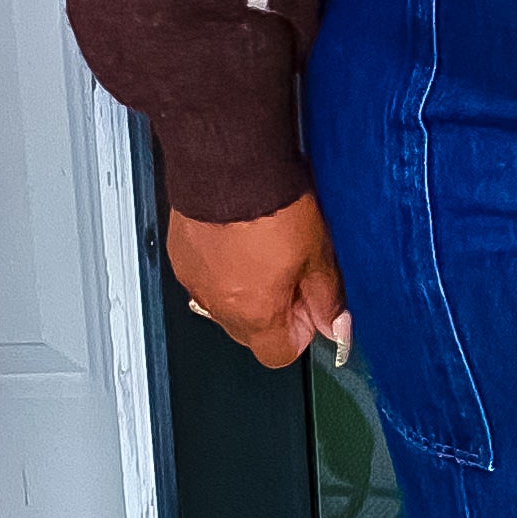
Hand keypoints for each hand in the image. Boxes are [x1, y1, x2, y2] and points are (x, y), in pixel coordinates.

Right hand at [166, 192, 350, 369]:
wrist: (229, 164)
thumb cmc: (272, 205)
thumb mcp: (318, 253)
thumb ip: (327, 297)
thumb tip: (337, 326)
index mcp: (255, 314)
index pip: (279, 354)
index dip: (300, 329)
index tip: (309, 302)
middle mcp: (218, 305)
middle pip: (250, 330)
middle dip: (274, 308)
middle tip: (291, 268)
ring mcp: (195, 280)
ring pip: (225, 300)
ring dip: (245, 285)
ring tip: (263, 245)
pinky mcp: (180, 255)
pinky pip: (204, 273)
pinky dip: (221, 262)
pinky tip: (237, 233)